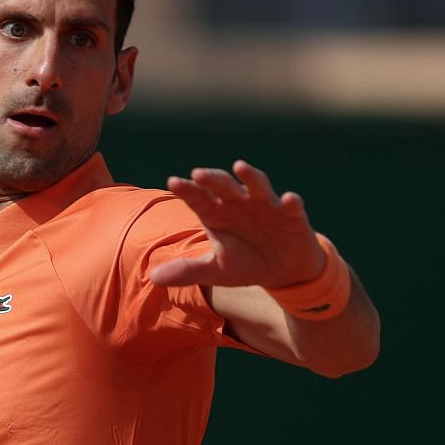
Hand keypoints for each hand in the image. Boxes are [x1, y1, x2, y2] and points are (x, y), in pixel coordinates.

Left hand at [150, 160, 324, 288]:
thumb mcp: (215, 272)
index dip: (187, 190)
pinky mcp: (292, 215)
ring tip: (240, 167)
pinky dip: (291, 202)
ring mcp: (266, 206)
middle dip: (213, 180)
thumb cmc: (245, 264)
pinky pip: (292, 206)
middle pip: (224, 186)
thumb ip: (187, 271)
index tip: (173, 182)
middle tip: (198, 173)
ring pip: (257, 185)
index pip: (198, 198)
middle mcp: (239, 203)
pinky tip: (289, 199)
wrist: (283, 272)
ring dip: (250, 176)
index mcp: (217, 213)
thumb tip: (152, 276)